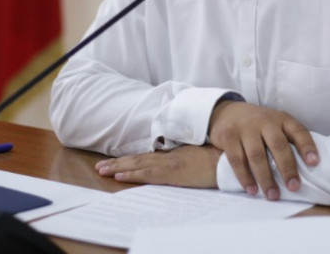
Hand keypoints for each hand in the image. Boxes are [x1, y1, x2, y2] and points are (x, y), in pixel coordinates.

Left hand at [95, 145, 221, 188]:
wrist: (230, 159)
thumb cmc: (218, 160)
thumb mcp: (198, 159)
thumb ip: (185, 161)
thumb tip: (178, 165)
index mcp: (174, 155)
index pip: (146, 157)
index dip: (129, 160)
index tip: (114, 163)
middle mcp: (168, 157)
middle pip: (138, 159)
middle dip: (117, 163)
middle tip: (99, 167)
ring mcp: (170, 164)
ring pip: (139, 165)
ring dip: (119, 167)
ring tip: (102, 170)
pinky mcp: (173, 173)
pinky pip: (149, 174)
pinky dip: (133, 174)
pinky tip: (121, 175)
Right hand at [207, 100, 318, 200]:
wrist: (227, 112)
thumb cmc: (258, 126)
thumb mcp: (275, 125)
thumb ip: (288, 140)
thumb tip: (308, 169)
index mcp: (281, 119)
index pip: (298, 130)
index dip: (307, 146)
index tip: (314, 163)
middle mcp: (264, 121)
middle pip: (278, 145)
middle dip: (287, 168)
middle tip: (293, 187)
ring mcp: (245, 128)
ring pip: (257, 155)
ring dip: (266, 178)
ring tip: (272, 195)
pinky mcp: (228, 136)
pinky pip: (237, 159)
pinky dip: (245, 177)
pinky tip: (252, 189)